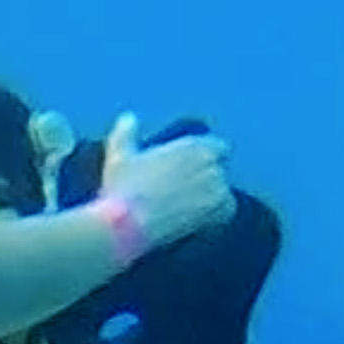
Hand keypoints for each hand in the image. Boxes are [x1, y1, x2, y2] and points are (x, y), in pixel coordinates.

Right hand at [99, 112, 234, 253]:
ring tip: (186, 213)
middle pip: (218, 171)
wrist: (125, 225)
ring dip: (210, 200)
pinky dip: (214, 219)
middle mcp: (212, 164)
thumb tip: (128, 118)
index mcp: (195, 146)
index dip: (203, 159)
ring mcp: (217, 189)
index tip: (187, 171)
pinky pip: (225, 214)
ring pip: (222, 193)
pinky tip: (197, 225)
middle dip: (205, 180)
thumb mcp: (119, 156)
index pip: (216, 148)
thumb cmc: (122, 189)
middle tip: (182, 195)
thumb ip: (126, 134)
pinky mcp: (217, 212)